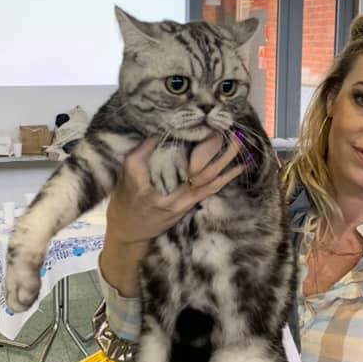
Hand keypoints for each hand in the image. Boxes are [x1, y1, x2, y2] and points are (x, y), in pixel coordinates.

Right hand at [105, 133, 244, 246]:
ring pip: (209, 182)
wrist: (128, 232)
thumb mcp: (126, 174)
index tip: (208, 128)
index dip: (197, 148)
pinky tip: (236, 169)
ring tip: (238, 146)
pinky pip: (209, 191)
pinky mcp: (188, 207)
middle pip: (201, 172)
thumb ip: (141, 153)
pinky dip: (224, 179)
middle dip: (218, 153)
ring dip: (226, 164)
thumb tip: (159, 133)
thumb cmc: (124, 200)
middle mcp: (173, 197)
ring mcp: (183, 204)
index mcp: (155, 185)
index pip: (177, 163)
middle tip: (231, 134)